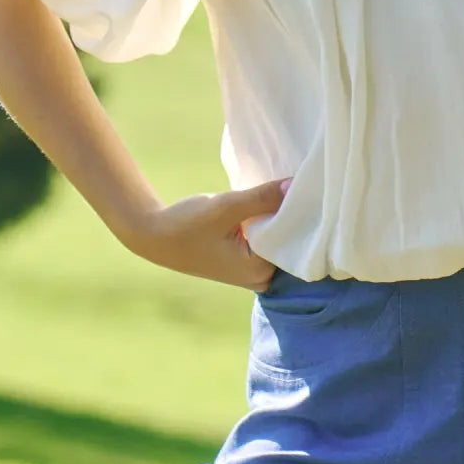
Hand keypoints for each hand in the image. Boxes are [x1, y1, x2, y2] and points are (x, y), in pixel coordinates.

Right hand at [122, 177, 291, 290]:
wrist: (155, 235)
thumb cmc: (187, 224)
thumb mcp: (227, 206)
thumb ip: (262, 197)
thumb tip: (294, 184)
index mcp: (259, 272)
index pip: (295, 242)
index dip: (301, 215)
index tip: (309, 192)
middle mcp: (260, 278)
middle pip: (290, 244)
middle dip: (293, 218)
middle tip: (303, 188)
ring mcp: (253, 272)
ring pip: (279, 241)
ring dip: (280, 219)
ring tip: (289, 192)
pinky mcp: (245, 261)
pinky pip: (268, 241)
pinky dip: (269, 223)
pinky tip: (271, 203)